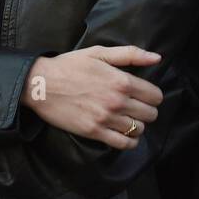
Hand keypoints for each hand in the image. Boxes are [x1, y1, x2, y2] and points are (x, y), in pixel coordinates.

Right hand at [21, 46, 163, 150]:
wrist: (41, 84)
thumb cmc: (69, 66)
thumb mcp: (99, 53)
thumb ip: (130, 54)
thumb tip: (156, 58)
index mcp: (121, 81)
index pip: (155, 96)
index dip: (153, 95)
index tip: (144, 95)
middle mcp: (117, 102)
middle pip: (151, 114)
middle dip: (147, 110)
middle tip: (136, 107)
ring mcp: (106, 119)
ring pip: (139, 130)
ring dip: (138, 125)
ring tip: (129, 119)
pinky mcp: (94, 132)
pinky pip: (123, 144)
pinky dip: (129, 142)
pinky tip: (124, 134)